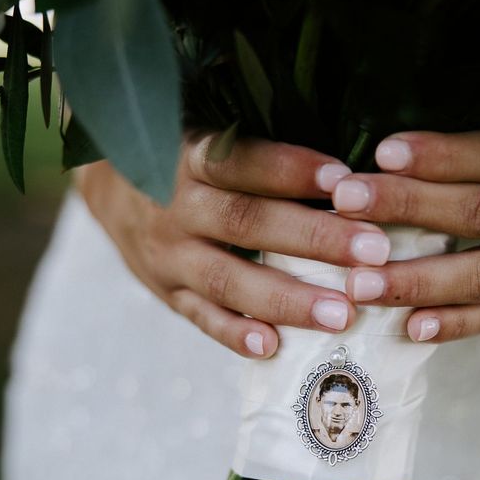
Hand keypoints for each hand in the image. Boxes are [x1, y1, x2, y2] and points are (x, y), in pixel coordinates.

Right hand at [78, 132, 391, 357]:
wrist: (106, 187)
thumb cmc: (182, 154)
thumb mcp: (203, 132)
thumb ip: (257, 146)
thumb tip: (341, 159)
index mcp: (186, 154)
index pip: (241, 160)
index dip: (291, 169)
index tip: (344, 180)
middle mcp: (174, 206)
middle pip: (246, 222)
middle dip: (313, 239)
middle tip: (374, 251)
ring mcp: (167, 254)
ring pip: (227, 279)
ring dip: (287, 298)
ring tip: (341, 315)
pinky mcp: (166, 292)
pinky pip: (201, 317)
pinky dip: (235, 334)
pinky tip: (273, 348)